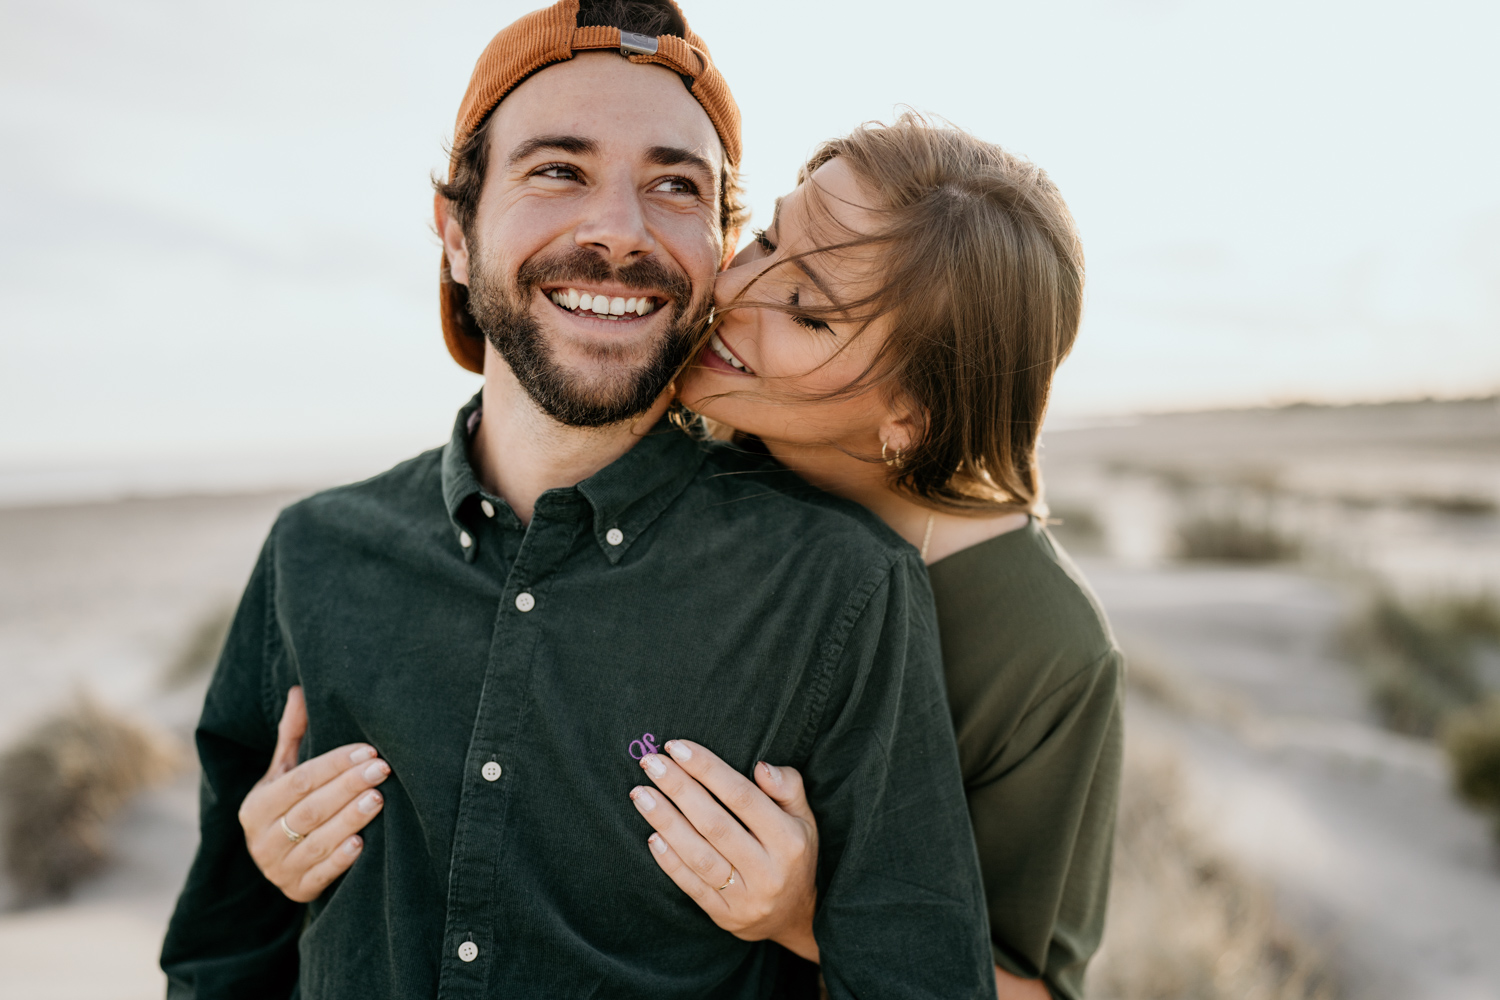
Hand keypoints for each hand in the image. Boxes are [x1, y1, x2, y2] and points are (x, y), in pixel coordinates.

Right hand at [238, 686, 390, 902]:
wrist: (280, 862)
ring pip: (317, 842)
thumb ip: (292, 736)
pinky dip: (341, 859)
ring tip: (379, 797)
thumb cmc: (288, 806)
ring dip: (350, 819)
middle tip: (382, 769)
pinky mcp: (297, 890)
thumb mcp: (283, 773)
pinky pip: (321, 875)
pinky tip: (363, 843)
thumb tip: (300, 690)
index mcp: (256, 806)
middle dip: (348, 787)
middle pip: (310, 809)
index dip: (333, 765)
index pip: (298, 780)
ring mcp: (277, 869)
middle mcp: (261, 839)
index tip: (366, 750)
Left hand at [630, 740, 819, 961]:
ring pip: (698, 856)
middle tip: (651, 763)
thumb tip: (760, 766)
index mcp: (789, 840)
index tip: (678, 747)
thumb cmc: (794, 853)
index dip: (708, 769)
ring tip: (640, 794)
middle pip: (714, 824)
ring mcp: (745, 897)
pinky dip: (669, 860)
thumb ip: (788, 787)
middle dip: (679, 789)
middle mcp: (767, 870)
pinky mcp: (724, 916)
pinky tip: (652, 834)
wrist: (795, 916)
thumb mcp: (804, 817)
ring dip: (665, 821)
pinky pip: (690, 886)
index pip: (743, 797)